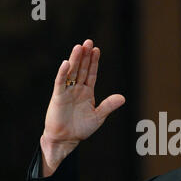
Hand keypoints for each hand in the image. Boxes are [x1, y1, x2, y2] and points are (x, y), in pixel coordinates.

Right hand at [40, 39, 124, 175]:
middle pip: (82, 69)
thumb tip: (122, 98)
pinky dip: (63, 73)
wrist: (66, 139)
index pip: (91, 74)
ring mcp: (67, 92)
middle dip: (85, 56)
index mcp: (87, 93)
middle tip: (89, 42)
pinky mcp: (58, 97)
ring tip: (79, 47)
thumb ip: (108, 106)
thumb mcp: (98, 116)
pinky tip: (67, 63)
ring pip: (72, 73)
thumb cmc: (81, 128)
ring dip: (75, 60)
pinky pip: (60, 83)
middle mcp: (77, 90)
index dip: (94, 62)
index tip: (97, 50)